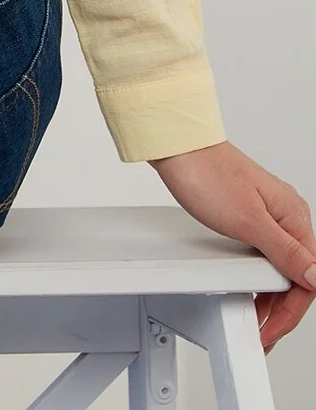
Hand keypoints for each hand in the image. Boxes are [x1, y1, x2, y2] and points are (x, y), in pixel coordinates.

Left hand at [149, 140, 315, 353]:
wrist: (178, 147)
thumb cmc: (207, 174)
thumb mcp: (248, 221)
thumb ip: (285, 252)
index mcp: (293, 216)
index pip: (307, 278)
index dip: (289, 312)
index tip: (270, 332)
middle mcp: (286, 215)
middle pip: (296, 275)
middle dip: (280, 310)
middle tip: (261, 333)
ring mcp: (268, 213)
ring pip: (280, 267)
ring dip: (270, 297)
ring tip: (254, 320)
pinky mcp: (249, 213)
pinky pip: (264, 254)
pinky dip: (258, 277)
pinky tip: (247, 289)